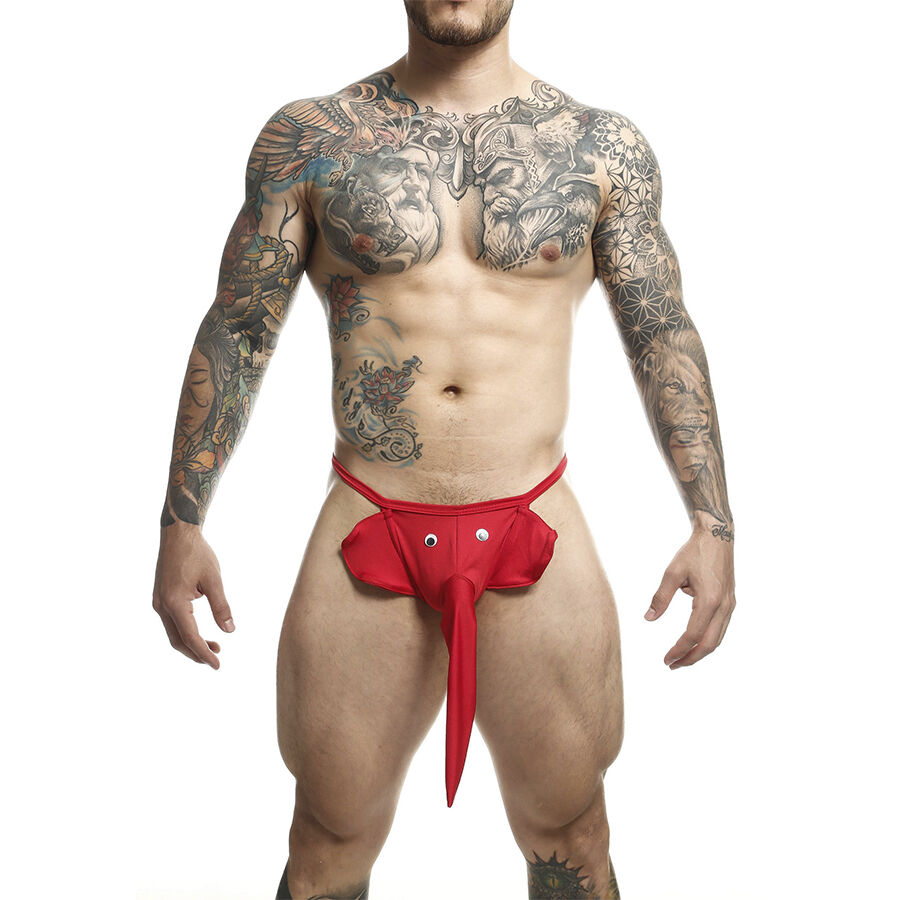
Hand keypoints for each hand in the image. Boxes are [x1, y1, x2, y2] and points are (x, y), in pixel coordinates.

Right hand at [152, 522, 234, 668]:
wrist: (177, 534)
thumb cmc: (197, 553)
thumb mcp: (213, 580)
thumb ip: (221, 606)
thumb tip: (229, 631)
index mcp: (174, 603)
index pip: (190, 637)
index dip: (204, 653)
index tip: (217, 665)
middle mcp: (162, 606)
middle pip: (178, 641)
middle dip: (196, 653)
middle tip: (216, 659)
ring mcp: (158, 602)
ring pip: (173, 633)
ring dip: (191, 643)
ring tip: (214, 646)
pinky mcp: (160, 598)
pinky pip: (171, 622)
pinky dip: (185, 631)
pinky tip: (200, 631)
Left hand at [645, 529, 735, 668]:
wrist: (718, 536)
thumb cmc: (693, 552)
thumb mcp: (672, 572)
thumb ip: (661, 597)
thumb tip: (648, 618)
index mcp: (709, 600)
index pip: (693, 635)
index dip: (679, 650)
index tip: (666, 659)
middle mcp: (724, 606)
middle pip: (709, 644)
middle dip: (691, 658)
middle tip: (672, 665)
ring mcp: (730, 605)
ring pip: (718, 639)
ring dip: (700, 652)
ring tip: (681, 658)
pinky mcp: (730, 602)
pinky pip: (721, 629)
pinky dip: (708, 639)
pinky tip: (693, 641)